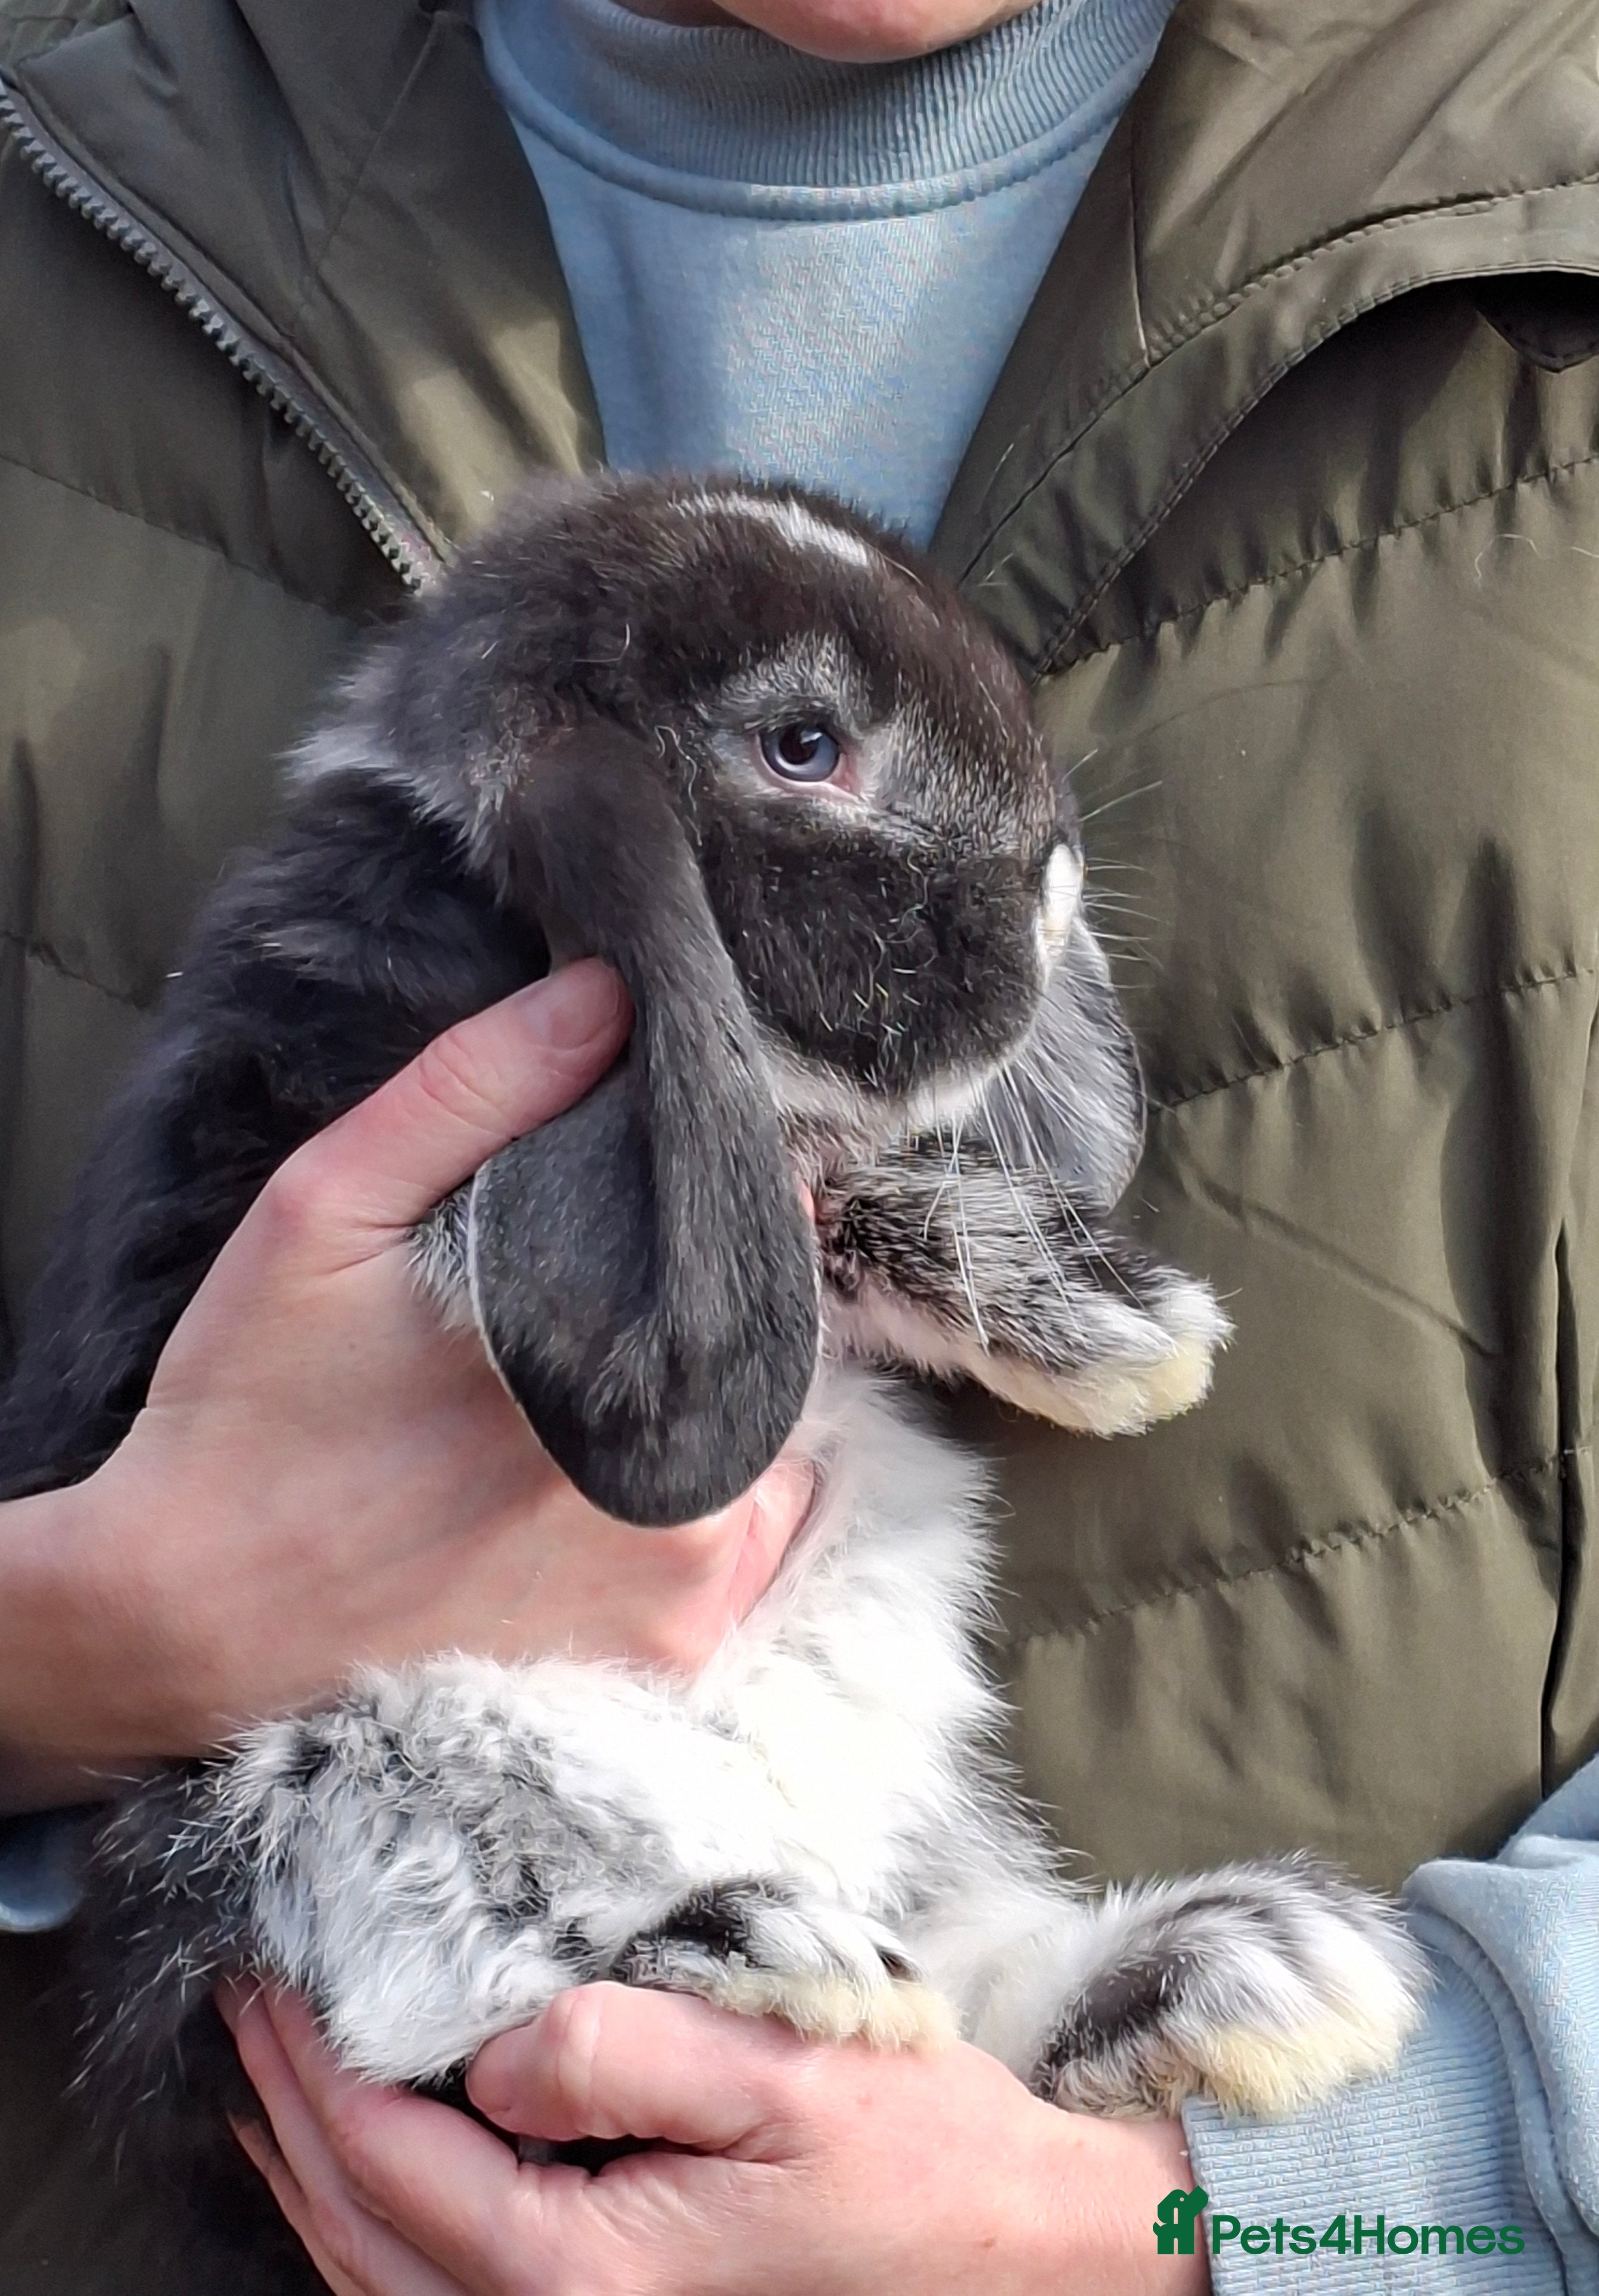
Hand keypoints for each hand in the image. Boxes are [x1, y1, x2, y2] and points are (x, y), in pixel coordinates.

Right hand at [0, 962, 812, 1802]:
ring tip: (590, 1394)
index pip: (767, 1237)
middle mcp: (679, 1474)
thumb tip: (608, 995)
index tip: (673, 1190)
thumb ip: (476, 1091)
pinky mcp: (673, 1655)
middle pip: (783, 1341)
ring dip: (721, 1401)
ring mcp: (687, 1581)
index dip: (733, 1200)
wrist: (187, 1626)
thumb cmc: (255, 1411)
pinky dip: (708, 1503)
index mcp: (615, 1344)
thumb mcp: (330, 1211)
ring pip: (775, 1441)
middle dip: (725, 1299)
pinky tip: (597, 1486)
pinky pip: (751, 1545)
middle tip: (608, 1299)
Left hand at [223, 1981, 1210, 2295]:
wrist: (1022, 2260)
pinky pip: (447, 2295)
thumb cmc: (916, 2156)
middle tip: (245, 2014)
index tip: (267, 1978)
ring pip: (390, 2282)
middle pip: (366, 2233)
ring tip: (276, 2086)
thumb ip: (625, 2053)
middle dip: (290, 2116)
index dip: (315, 2066)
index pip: (396, 2163)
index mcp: (588, 2271)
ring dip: (319, 2177)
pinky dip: (380, 2228)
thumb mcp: (781, 2071)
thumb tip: (491, 2049)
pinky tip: (373, 2174)